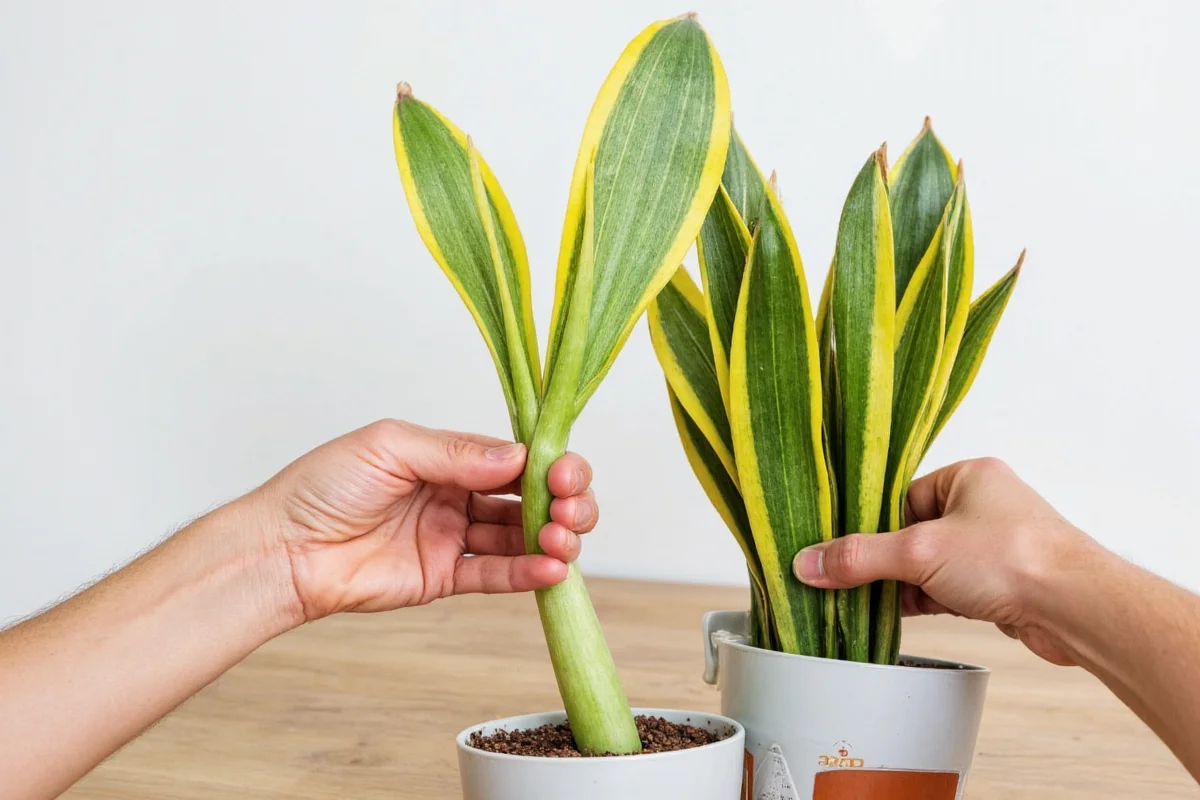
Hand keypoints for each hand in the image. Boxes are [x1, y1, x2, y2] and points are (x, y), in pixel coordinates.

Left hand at [251, 419, 597, 622]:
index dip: (548, 465)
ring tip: (561, 540)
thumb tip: (517, 457)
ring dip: (552, 538)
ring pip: (519, 538)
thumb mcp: (389, 448)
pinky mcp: (443, 579)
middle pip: (529, 498)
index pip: (515, 459)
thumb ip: (455, 452)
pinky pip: (495, 575)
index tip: (565, 472)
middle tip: (569, 506)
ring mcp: (451, 538)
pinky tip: (551, 569)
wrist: (281, 550)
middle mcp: (456, 496)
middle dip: (562, 501)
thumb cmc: (320, 488)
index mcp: (447, 457)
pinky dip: (527, 573)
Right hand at [792, 458, 1104, 665]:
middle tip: (845, 579)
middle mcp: (983, 505)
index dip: (869, 525)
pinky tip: (899, 616)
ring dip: (903, 585)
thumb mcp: (920, 552)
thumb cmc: (1014, 559)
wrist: (1077, 610)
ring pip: (928, 564)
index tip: (837, 548)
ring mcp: (993, 546)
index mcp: (968, 476)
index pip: (899, 496)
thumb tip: (808, 562)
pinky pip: (947, 588)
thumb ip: (861, 557)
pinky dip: (924, 601)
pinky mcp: (1000, 584)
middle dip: (884, 560)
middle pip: (910, 532)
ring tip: (866, 601)